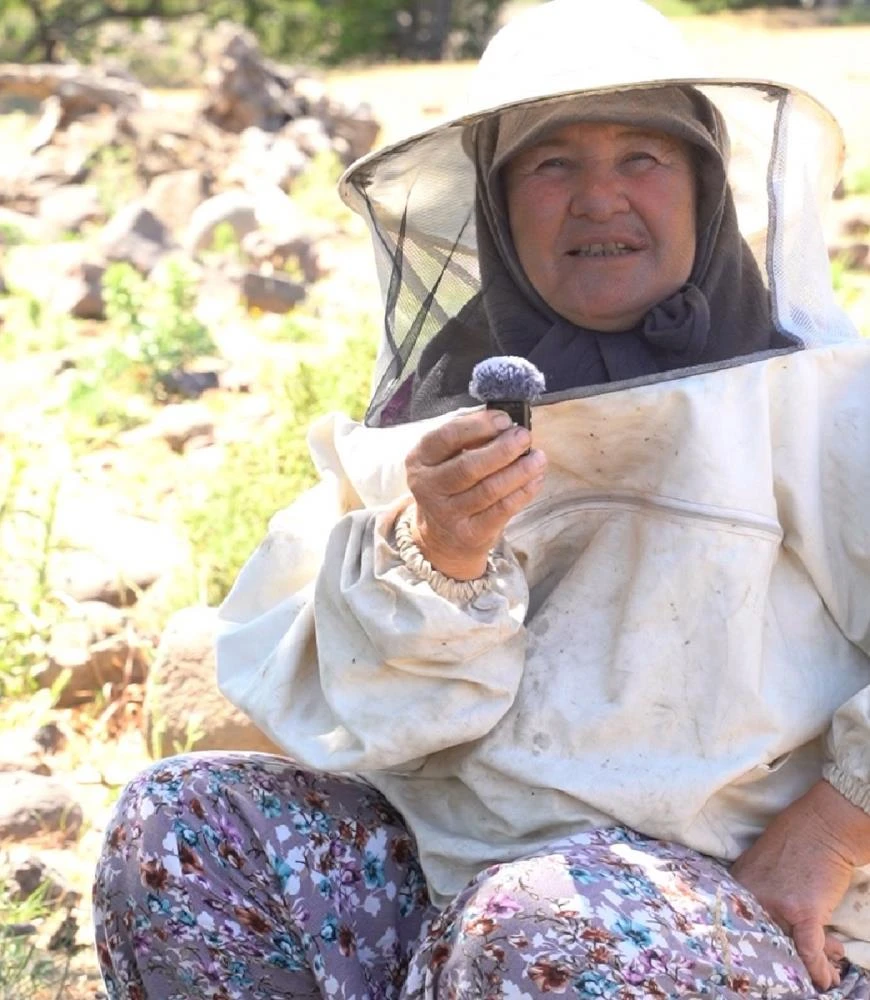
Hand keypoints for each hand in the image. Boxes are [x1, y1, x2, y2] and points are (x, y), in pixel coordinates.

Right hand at [404, 409, 546, 579]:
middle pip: (468, 467)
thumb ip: (470, 438)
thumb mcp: (446, 458)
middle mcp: (428, 487)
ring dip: (519, 471)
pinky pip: (501, 510)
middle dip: (502, 449)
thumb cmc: (450, 485)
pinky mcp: (469, 533)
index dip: (478, 426)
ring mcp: (448, 514)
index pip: (446, 437)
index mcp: (420, 460)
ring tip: (538, 458)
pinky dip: (523, 492)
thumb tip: (506, 425)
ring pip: (489, 489)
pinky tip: (535, 479)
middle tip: (524, 437)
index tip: (504, 420)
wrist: (441, 536)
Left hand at [731, 780, 869, 989]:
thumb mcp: (760, 863)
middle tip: (802, 967)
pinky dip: (819, 968)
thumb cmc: (795, 840)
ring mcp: (775, 904)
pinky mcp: (804, 910)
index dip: (760, 946)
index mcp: (737, 885)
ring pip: (789, 948)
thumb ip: (757, 892)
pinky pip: (809, 949)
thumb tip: (767, 923)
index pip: (740, 926)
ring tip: (827, 972)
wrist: (823, 825)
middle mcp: (750, 896)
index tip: (772, 956)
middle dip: (787, 958)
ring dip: (811, 965)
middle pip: (764, 940)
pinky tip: (826, 978)